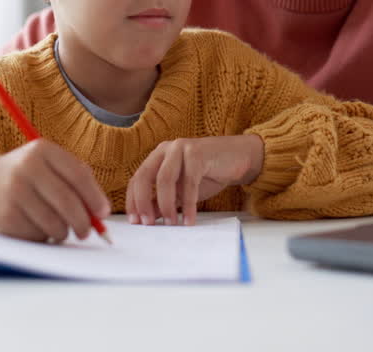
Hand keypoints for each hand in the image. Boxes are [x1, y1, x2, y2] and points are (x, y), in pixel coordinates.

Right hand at [0, 139, 109, 242]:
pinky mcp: (5, 216)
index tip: (103, 213)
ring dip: (62, 232)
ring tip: (55, 228)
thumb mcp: (43, 165)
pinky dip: (41, 237)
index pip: (79, 175)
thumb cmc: (20, 177)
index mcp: (42, 150)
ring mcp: (14, 192)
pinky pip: (38, 235)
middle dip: (84, 223)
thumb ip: (73, 180)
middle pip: (69, 202)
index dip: (95, 197)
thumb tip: (101, 212)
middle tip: (87, 232)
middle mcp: (27, 167)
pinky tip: (32, 226)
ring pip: (56, 223)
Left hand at [125, 135, 263, 225]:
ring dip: (166, 205)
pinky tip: (190, 219)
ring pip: (164, 179)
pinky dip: (189, 204)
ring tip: (171, 224)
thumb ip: (164, 201)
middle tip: (147, 224)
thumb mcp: (182, 191)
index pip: (137, 179)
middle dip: (143, 202)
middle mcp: (166, 149)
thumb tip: (147, 220)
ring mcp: (181, 148)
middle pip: (144, 176)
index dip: (133, 201)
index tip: (135, 222)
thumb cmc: (208, 175)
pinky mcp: (198, 153)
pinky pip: (189, 182)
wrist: (239, 158)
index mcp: (158, 157)